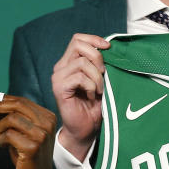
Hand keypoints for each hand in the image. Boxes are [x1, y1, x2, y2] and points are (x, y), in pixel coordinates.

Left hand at [0, 95, 55, 168]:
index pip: (22, 101)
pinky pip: (9, 134)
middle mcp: (47, 124)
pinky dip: (1, 139)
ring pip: (12, 119)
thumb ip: (18, 116)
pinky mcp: (33, 147)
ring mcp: (41, 135)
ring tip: (0, 137)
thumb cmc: (28, 154)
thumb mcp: (26, 131)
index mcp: (47, 117)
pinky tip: (3, 145)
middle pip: (17, 105)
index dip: (3, 101)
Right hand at [51, 33, 109, 160]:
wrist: (86, 129)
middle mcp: (61, 67)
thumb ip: (100, 64)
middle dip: (97, 57)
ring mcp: (58, 77)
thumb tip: (110, 48)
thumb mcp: (101, 80)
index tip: (109, 48)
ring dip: (97, 77)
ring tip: (98, 90)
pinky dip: (91, 86)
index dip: (94, 40)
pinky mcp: (59, 88)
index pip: (78, 39)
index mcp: (69, 62)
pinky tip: (92, 96)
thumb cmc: (94, 106)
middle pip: (78, 45)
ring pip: (82, 62)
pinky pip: (80, 77)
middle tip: (104, 74)